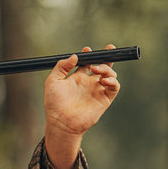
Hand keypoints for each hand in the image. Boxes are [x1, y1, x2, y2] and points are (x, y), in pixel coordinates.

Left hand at [43, 45, 121, 168]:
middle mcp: (89, 83)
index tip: (87, 49)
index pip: (87, 63)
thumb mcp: (53, 81)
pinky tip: (104, 80)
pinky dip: (113, 81)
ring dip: (107, 68)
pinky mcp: (104, 99)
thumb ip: (61, 66)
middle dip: (108, 56)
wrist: (60, 121)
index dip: (89, 55)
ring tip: (97, 69)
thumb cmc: (54, 103)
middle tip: (110, 48)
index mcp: (77, 78)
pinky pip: (114, 87)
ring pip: (110, 75)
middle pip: (102, 66)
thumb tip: (75, 56)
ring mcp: (97, 91)